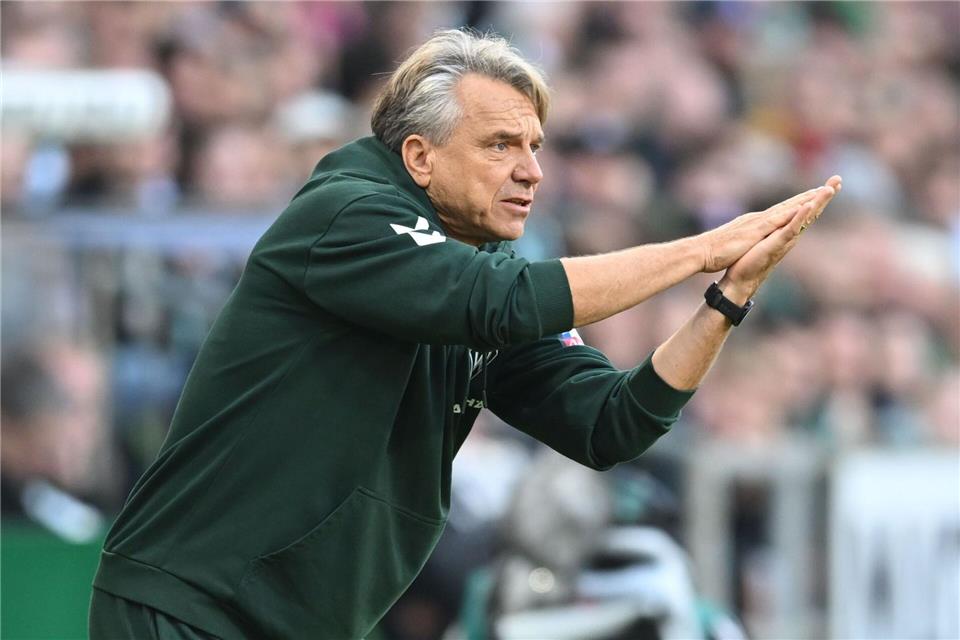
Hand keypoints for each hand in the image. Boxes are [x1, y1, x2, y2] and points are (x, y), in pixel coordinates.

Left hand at [721, 175, 841, 299]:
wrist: (742, 278)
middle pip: (811, 211)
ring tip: (829, 189)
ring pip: (805, 218)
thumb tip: (780, 219)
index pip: (806, 209)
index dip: (818, 195)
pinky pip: (790, 229)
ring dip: (816, 202)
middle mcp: (791, 234)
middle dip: (824, 195)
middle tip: (838, 179)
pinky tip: (807, 206)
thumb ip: (775, 229)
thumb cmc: (752, 259)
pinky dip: (799, 217)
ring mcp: (785, 239)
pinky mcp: (776, 244)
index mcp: (788, 229)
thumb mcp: (765, 238)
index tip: (832, 182)